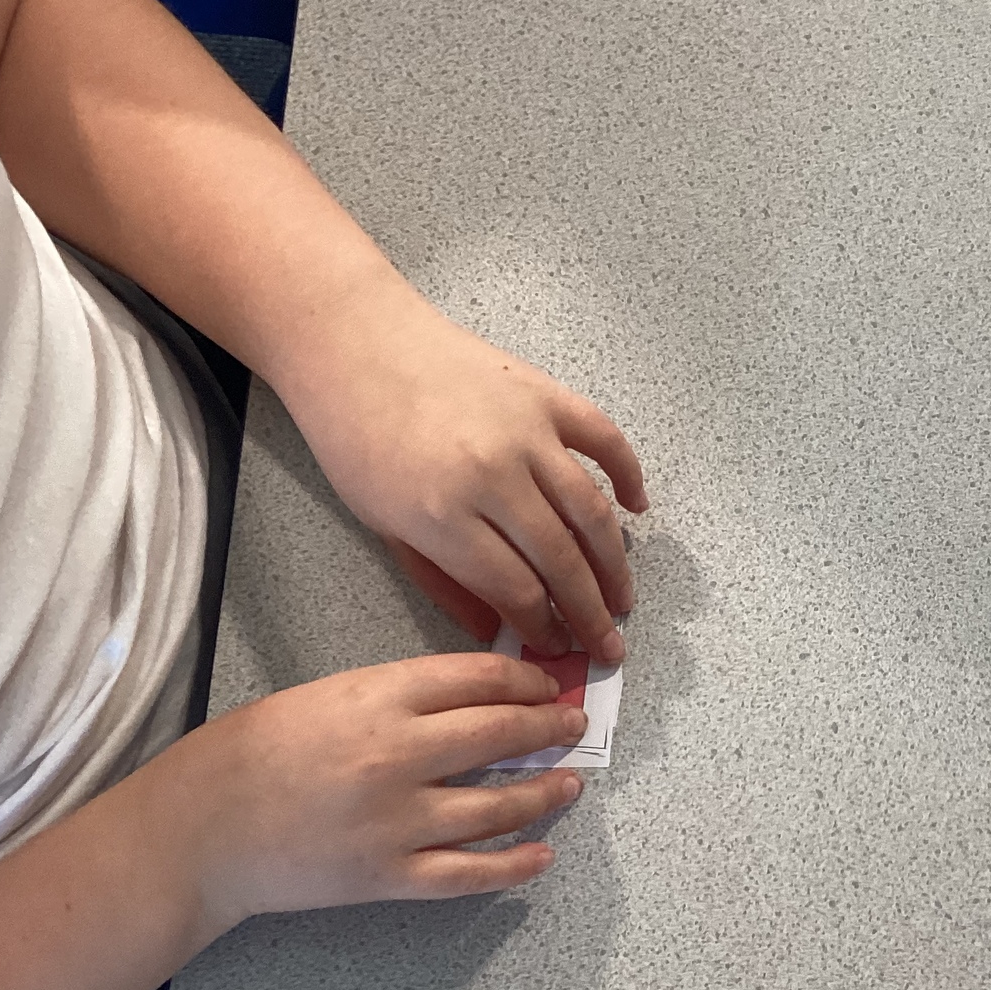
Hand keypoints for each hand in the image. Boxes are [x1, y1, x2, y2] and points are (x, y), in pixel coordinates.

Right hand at [137, 653, 589, 929]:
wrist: (200, 829)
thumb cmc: (253, 753)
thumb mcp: (329, 696)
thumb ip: (400, 696)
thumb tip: (474, 698)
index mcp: (380, 699)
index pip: (480, 679)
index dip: (527, 682)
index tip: (547, 686)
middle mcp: (398, 755)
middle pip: (501, 734)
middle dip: (549, 727)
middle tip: (572, 727)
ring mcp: (397, 821)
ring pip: (498, 805)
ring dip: (544, 793)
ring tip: (569, 785)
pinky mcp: (389, 876)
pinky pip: (469, 874)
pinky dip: (514, 866)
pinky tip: (541, 855)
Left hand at [276, 291, 648, 659]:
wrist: (353, 341)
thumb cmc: (354, 436)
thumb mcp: (382, 524)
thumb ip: (444, 582)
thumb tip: (496, 631)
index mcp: (442, 515)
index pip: (516, 589)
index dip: (544, 627)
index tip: (558, 647)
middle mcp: (493, 476)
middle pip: (561, 561)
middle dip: (590, 614)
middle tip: (608, 646)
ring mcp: (527, 431)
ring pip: (591, 512)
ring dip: (616, 564)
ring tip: (626, 599)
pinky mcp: (545, 395)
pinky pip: (604, 439)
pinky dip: (628, 474)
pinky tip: (637, 506)